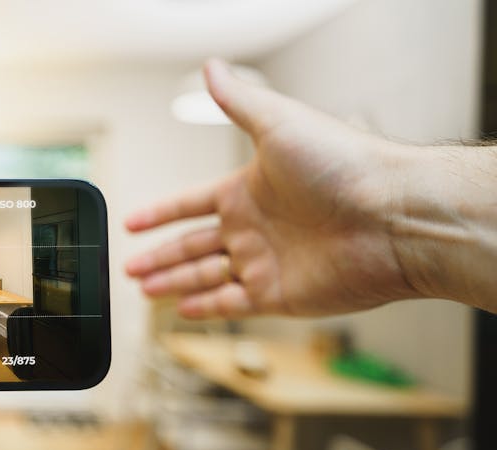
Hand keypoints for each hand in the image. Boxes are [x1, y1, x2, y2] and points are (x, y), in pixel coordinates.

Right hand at [125, 59, 422, 317]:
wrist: (391, 216)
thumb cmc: (344, 164)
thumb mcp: (279, 123)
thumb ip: (239, 101)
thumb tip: (211, 68)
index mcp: (248, 189)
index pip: (191, 204)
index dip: (160, 214)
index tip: (134, 224)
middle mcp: (255, 227)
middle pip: (193, 245)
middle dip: (160, 257)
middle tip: (129, 268)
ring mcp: (267, 262)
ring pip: (206, 276)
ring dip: (174, 284)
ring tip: (144, 290)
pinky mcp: (280, 295)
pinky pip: (233, 304)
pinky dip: (207, 308)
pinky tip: (183, 310)